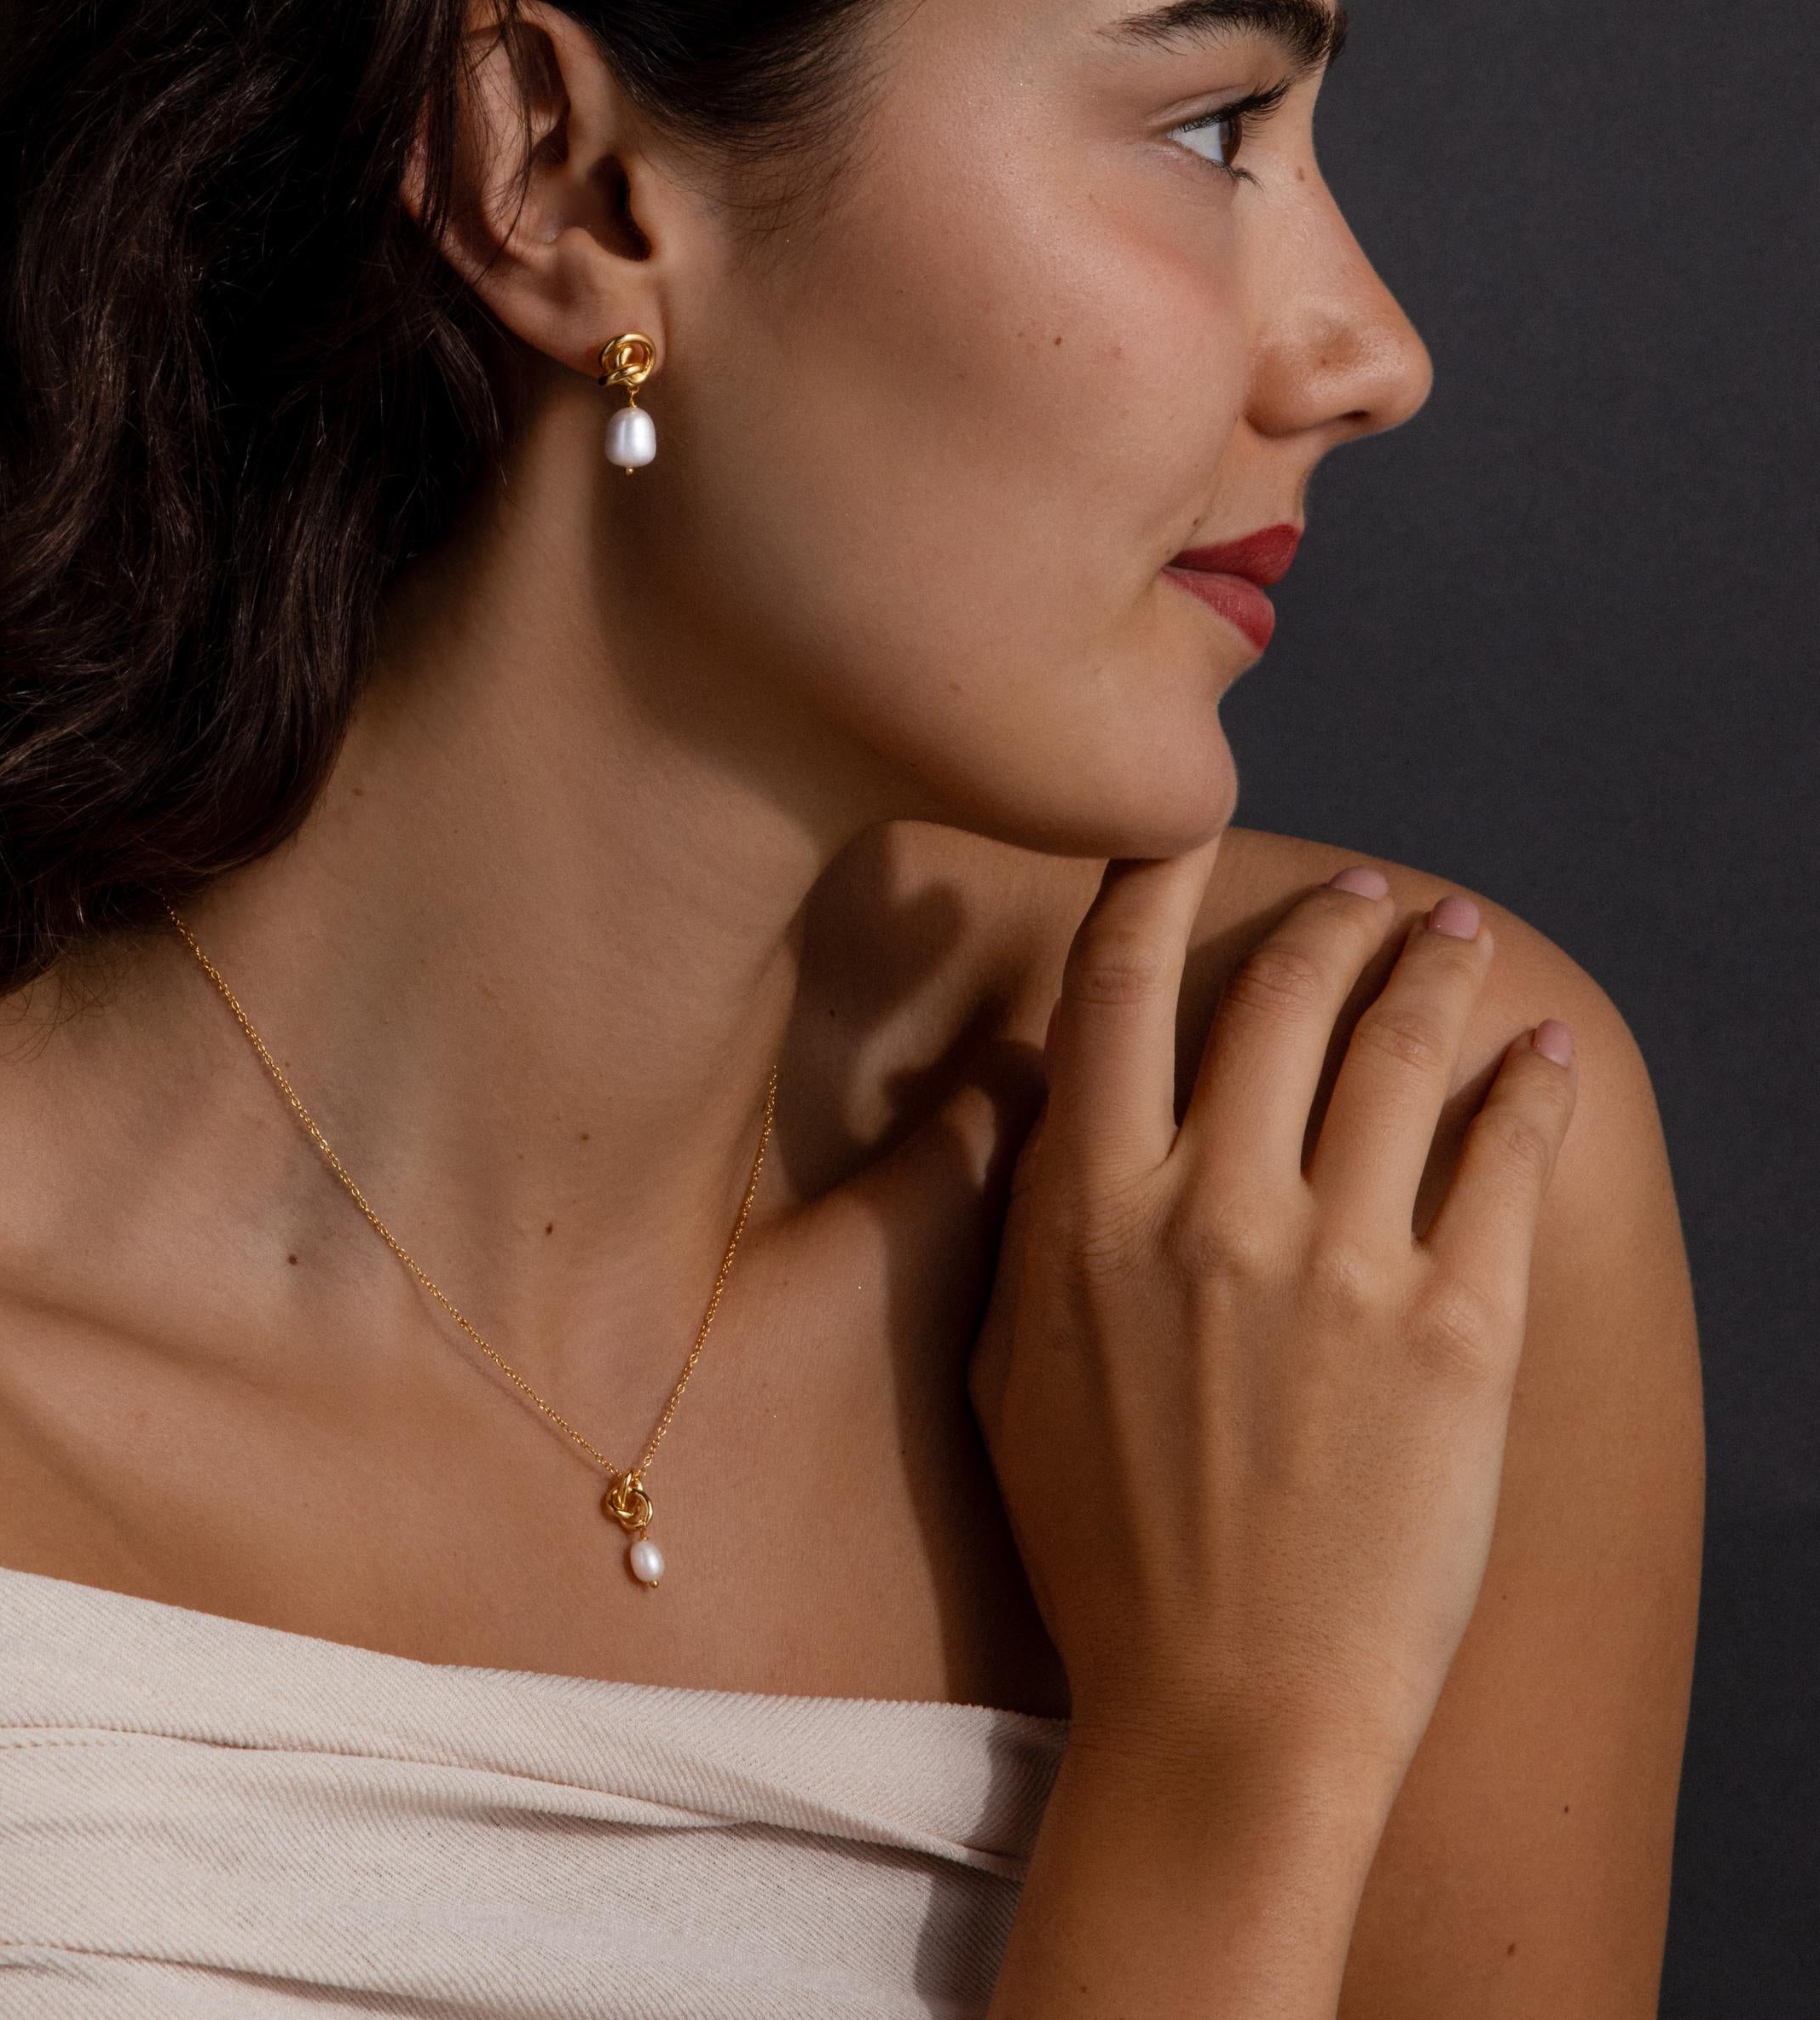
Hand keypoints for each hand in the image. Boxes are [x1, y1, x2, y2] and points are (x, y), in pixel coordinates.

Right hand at [967, 841, 1578, 1789]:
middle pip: (1276, 998)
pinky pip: (1500, 1160)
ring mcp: (1336, 1262)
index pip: (1117, 988)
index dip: (1150, 884)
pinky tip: (1542, 1055)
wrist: (1224, 1713)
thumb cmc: (1097, 1549)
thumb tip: (1026, 1102)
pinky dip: (1528, 1088)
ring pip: (1396, 1051)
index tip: (1178, 831)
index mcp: (1086, 1208)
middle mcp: (1208, 1205)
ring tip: (1455, 936)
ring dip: (1433, 970)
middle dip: (1328, 923)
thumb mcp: (1001, 1371)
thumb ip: (1012, 1220)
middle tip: (1367, 898)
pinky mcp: (1454, 1330)